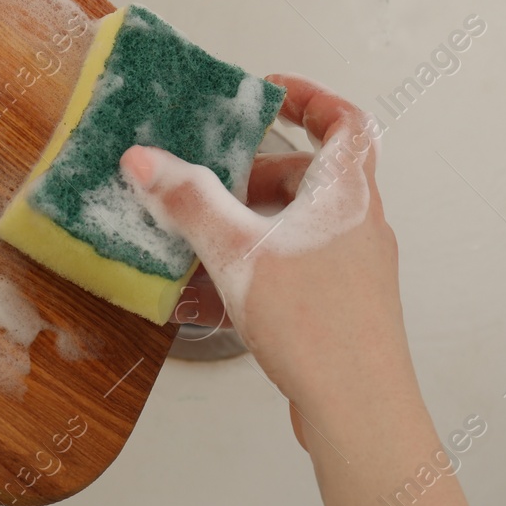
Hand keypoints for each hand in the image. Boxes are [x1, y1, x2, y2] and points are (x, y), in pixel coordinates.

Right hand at [124, 75, 411, 429]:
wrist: (360, 410)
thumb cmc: (316, 323)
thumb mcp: (238, 251)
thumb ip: (189, 202)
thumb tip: (145, 159)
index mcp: (346, 193)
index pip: (345, 121)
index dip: (310, 98)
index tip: (268, 94)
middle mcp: (358, 225)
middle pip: (313, 177)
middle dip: (258, 173)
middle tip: (215, 180)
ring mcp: (354, 271)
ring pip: (299, 229)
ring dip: (250, 227)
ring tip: (202, 240)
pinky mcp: (342, 310)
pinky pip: (294, 272)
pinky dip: (255, 272)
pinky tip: (211, 299)